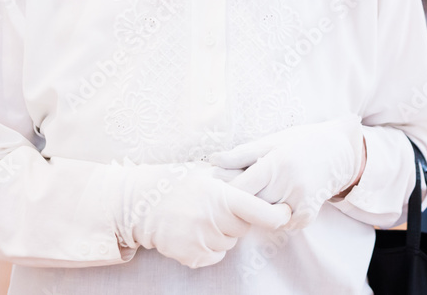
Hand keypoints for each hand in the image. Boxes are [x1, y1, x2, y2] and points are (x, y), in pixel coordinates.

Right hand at [117, 162, 291, 267]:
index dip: (278, 214)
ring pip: (230, 243)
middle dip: (240, 219)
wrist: (141, 204)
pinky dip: (211, 247)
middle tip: (221, 206)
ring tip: (203, 217)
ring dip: (224, 233)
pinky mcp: (192, 257)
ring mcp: (202, 241)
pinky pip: (215, 256)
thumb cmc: (179, 182)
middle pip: (245, 228)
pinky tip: (195, 231)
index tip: (285, 212)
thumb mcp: (209, 172)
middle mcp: (214, 221)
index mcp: (222, 197)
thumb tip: (268, 170)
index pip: (263, 213)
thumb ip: (237, 176)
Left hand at [209, 116, 365, 229]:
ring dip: (260, 210)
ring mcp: (300, 201)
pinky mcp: (309, 214)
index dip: (228, 190)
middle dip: (242, 201)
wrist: (338, 150)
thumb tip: (213, 161)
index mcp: (275, 163)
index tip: (223, 188)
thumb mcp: (272, 141)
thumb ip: (241, 154)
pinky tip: (281, 202)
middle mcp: (289, 183)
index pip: (240, 188)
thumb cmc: (300, 142)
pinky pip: (283, 225)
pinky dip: (279, 218)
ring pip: (265, 216)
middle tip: (242, 192)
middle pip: (251, 205)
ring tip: (264, 194)